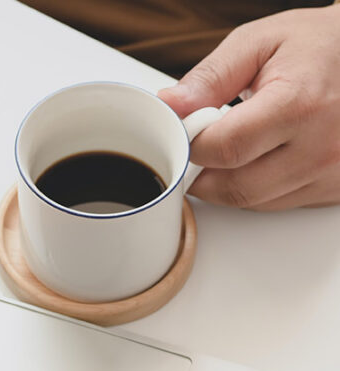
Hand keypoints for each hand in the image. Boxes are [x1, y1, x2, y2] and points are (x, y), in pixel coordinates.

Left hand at [159, 4, 339, 210]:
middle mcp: (322, 146)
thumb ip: (210, 78)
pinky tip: (263, 157)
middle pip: (236, 188)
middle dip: (204, 174)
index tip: (185, 135)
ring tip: (234, 146)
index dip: (193, 146)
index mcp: (300, 105)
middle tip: (200, 148)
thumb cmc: (319, 45)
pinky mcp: (336, 189)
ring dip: (229, 183)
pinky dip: (259, 187)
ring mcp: (333, 173)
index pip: (225, 149)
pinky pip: (280, 204)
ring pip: (255, 203)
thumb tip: (169, 106)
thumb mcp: (258, 43)